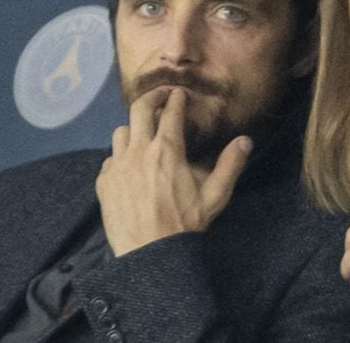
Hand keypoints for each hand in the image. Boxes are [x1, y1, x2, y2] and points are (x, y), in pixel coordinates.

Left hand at [96, 88, 251, 256]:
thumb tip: (245, 140)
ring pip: (121, 131)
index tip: (179, 93)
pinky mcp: (104, 181)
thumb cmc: (185, 223)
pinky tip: (130, 167)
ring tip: (143, 135)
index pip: (170, 112)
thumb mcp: (215, 196)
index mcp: (168, 150)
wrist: (150, 255)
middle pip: (140, 109)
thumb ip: (230, 165)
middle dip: (152, 96)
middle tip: (161, 95)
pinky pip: (110, 157)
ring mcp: (118, 165)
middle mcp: (139, 151)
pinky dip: (121, 155)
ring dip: (134, 128)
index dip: (176, 99)